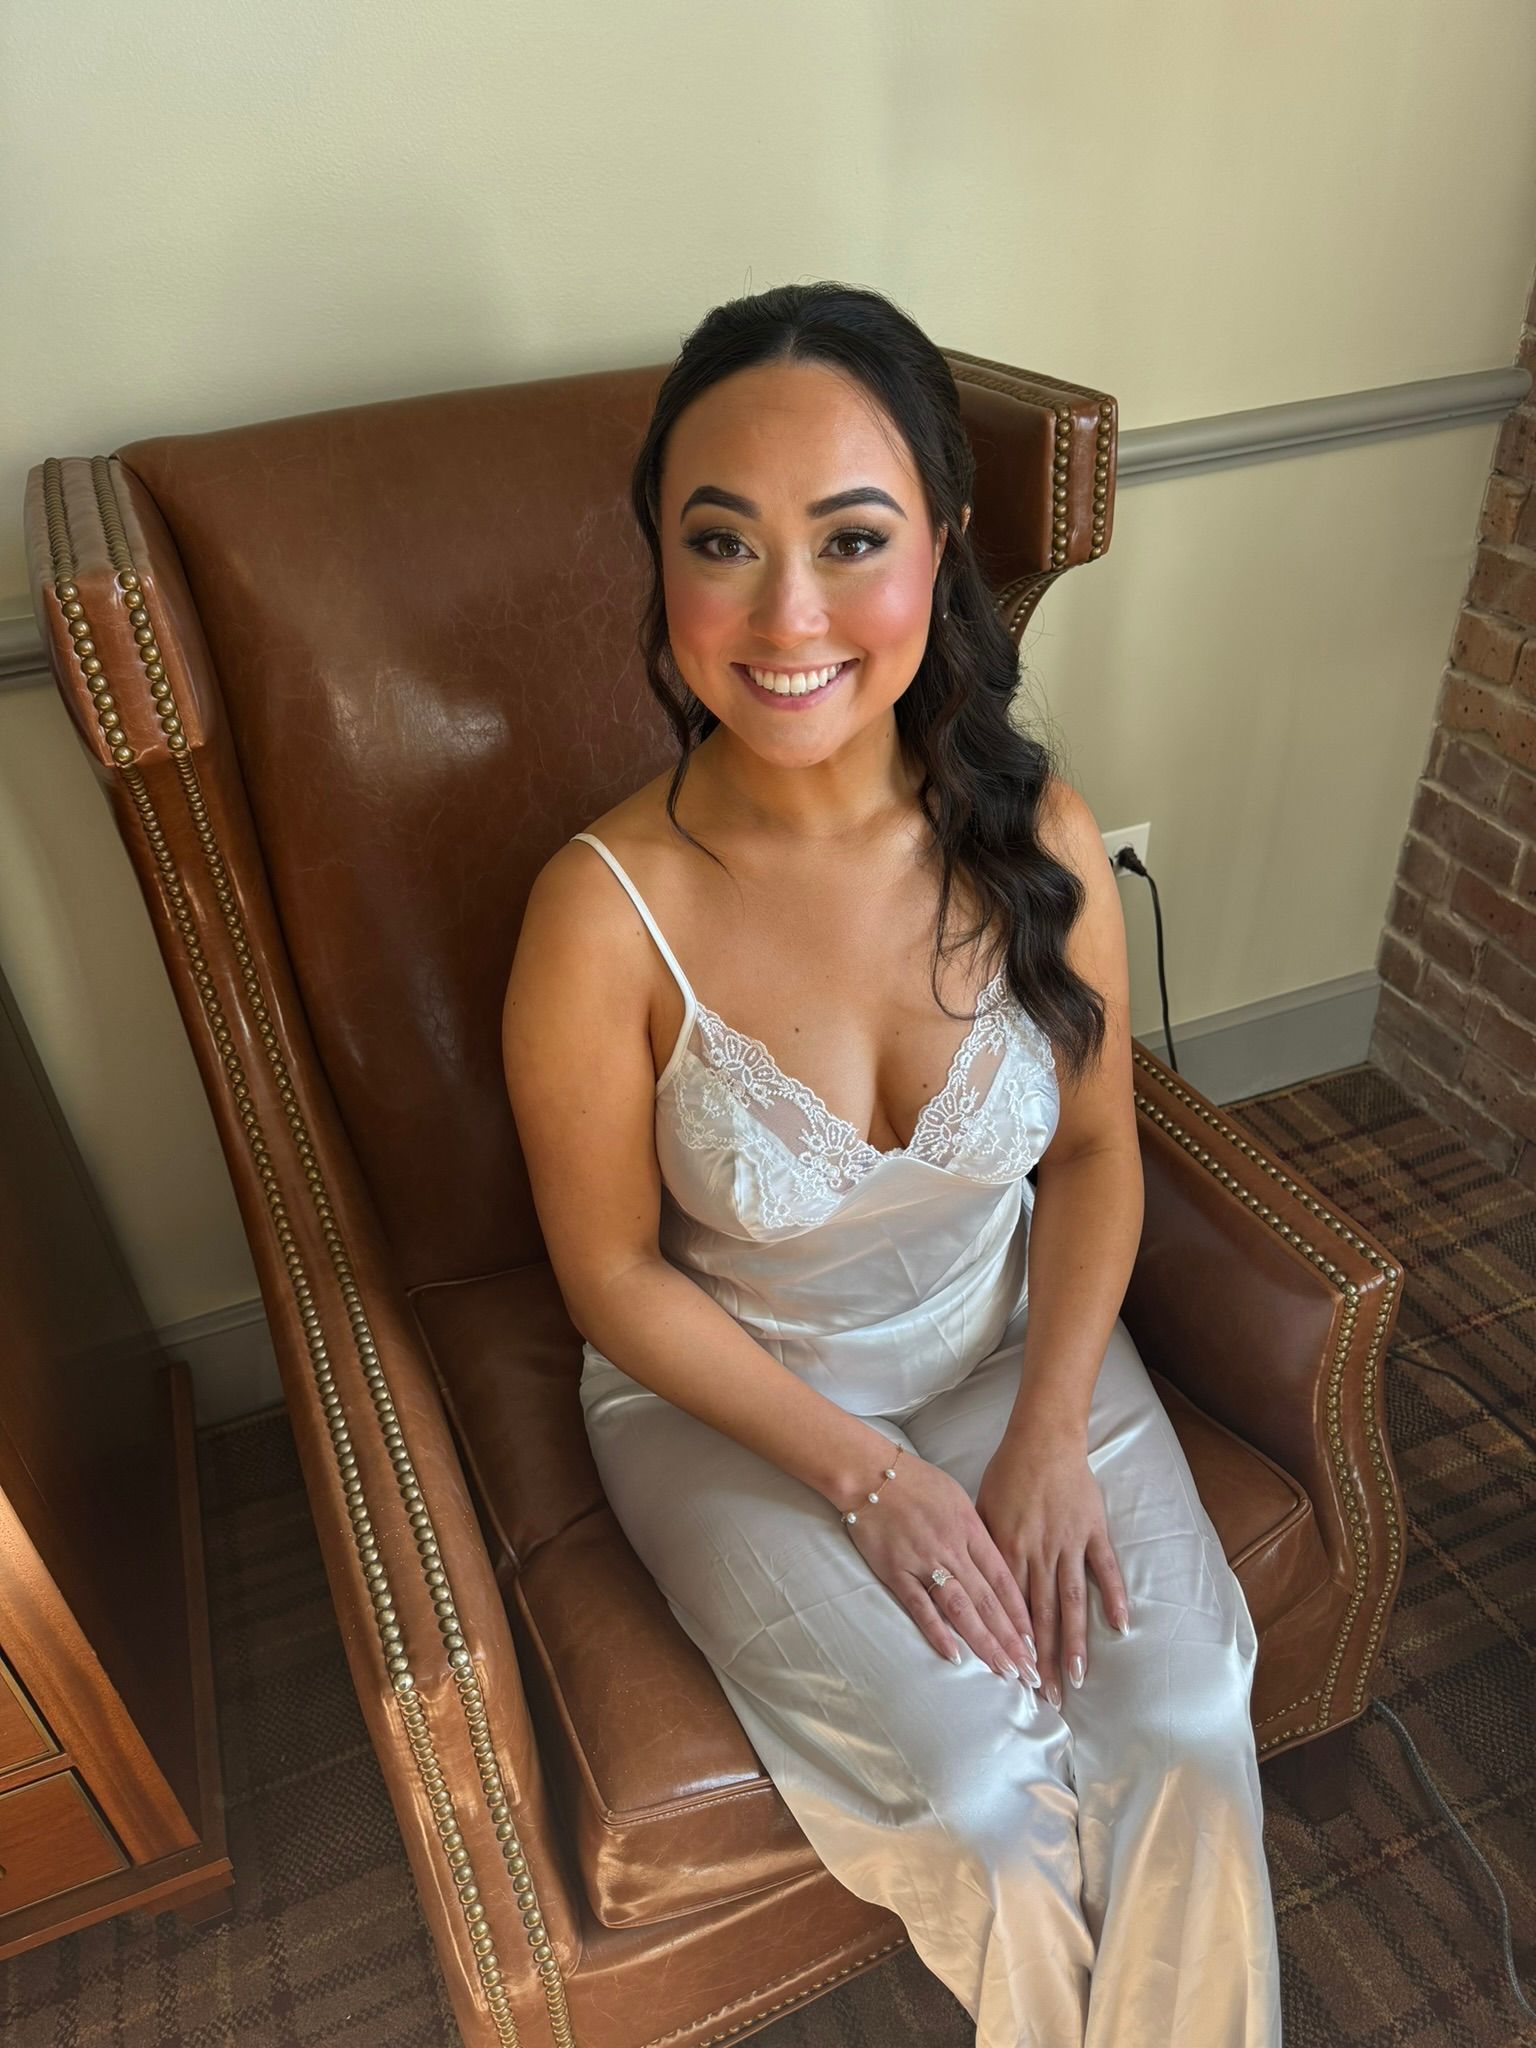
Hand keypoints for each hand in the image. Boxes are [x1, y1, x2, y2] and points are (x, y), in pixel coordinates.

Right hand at [842, 1445, 1041, 1686]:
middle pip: (988, 1600)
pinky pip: (920, 1606)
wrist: (870, 1472)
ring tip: (1004, 1670)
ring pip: (961, 1608)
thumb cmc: (916, 1481)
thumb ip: (975, 1530)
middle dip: (1012, 1638)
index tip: (1037, 1640)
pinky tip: (955, 1655)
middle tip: (1031, 1670)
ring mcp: (924, 1561)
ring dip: (985, 1642)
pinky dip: (937, 1632)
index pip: (1003, 1578)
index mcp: (970, 1528)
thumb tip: (994, 1559)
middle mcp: (953, 1548)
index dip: (1021, 1612)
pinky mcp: (896, 1571)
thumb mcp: (957, 1497)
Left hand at [974, 1421, 1129, 1706]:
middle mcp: (1038, 1552)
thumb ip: (983, 1551)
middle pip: (1041, 1615)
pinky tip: (1121, 1627)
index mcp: (1007, 1549)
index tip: (1015, 1678)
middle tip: (1046, 1696)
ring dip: (1075, 1640)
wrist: (1042, 1438)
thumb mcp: (981, 1510)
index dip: (1013, 1645)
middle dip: (1043, 1658)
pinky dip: (1114, 1596)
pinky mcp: (1093, 1530)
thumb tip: (975, 1589)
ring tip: (1078, 1677)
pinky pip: (1105, 1568)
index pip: (1010, 1609)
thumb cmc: (1007, 1473)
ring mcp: (1068, 1542)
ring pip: (1072, 1600)